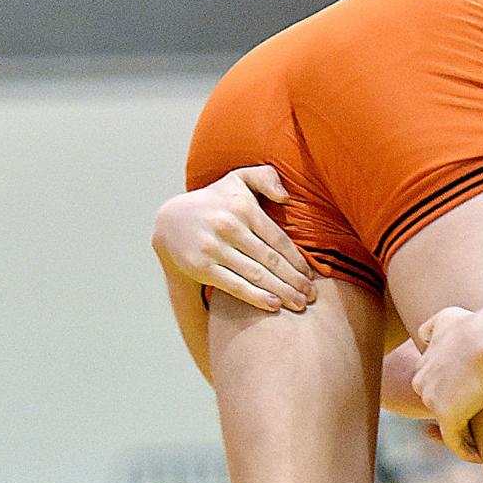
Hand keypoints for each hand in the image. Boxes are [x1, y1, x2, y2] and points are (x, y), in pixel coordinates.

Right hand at [152, 166, 315, 312]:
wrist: (171, 222)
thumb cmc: (215, 202)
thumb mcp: (238, 180)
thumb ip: (265, 177)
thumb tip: (286, 196)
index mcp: (242, 207)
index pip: (278, 239)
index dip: (298, 260)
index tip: (312, 275)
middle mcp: (228, 227)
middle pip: (270, 260)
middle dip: (294, 280)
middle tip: (311, 295)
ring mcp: (213, 248)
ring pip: (256, 275)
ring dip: (282, 292)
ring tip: (299, 304)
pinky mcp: (201, 267)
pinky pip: (235, 285)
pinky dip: (256, 297)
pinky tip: (274, 305)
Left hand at [412, 307, 482, 460]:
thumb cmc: (476, 325)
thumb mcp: (448, 317)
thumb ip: (432, 326)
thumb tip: (422, 335)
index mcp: (422, 365)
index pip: (437, 387)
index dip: (456, 395)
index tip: (474, 401)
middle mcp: (421, 383)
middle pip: (440, 406)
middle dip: (458, 415)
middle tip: (480, 425)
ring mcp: (432, 400)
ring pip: (449, 424)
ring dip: (464, 435)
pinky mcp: (448, 416)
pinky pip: (455, 441)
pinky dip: (466, 451)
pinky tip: (479, 456)